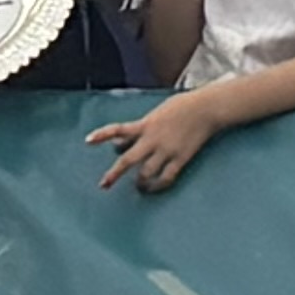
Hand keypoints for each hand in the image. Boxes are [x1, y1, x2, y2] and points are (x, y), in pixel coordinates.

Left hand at [87, 96, 221, 193]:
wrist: (206, 108)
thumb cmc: (182, 106)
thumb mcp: (156, 113)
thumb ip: (139, 128)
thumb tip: (122, 142)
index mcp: (145, 125)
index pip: (118, 130)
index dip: (102, 135)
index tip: (88, 141)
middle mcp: (152, 139)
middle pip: (128, 160)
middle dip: (114, 174)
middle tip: (104, 185)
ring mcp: (166, 150)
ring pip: (146, 173)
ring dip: (139, 183)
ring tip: (138, 187)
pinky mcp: (180, 158)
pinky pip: (166, 177)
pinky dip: (158, 185)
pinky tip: (155, 188)